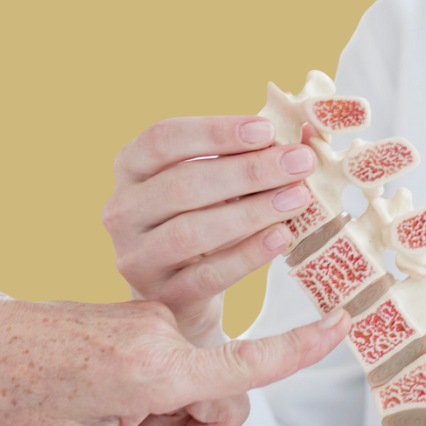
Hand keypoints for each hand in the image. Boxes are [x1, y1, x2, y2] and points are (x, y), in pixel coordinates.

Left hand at [0, 290, 348, 425]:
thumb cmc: (17, 393)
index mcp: (154, 366)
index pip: (244, 366)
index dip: (299, 350)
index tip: (342, 326)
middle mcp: (162, 337)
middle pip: (220, 401)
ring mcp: (150, 324)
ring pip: (195, 389)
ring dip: (169, 424)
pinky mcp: (138, 321)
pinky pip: (171, 371)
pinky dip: (154, 401)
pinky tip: (110, 415)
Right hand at [104, 116, 317, 345]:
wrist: (181, 293)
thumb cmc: (202, 219)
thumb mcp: (216, 182)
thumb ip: (249, 155)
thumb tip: (302, 133)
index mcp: (131, 167)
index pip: (163, 138)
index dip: (215, 132)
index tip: (267, 130)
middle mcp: (122, 210)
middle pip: (181, 184)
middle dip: (247, 170)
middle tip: (299, 162)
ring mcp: (136, 257)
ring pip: (190, 231)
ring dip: (250, 211)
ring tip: (298, 198)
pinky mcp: (161, 296)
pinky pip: (207, 275)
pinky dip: (247, 255)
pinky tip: (281, 237)